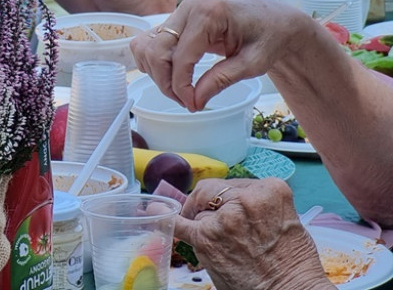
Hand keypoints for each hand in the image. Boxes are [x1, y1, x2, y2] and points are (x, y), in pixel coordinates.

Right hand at [130, 0, 307, 110]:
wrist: (276, 20)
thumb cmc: (269, 37)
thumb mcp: (253, 64)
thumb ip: (222, 80)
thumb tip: (195, 101)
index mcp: (209, 13)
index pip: (180, 56)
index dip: (181, 86)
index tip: (193, 105)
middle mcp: (188, 8)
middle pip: (156, 50)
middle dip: (166, 82)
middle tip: (186, 100)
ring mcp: (180, 12)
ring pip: (147, 46)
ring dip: (157, 72)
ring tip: (180, 89)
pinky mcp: (176, 20)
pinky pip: (150, 41)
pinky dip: (154, 61)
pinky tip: (173, 75)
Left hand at [174, 179, 333, 289]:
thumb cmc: (293, 262)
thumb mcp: (287, 219)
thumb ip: (260, 203)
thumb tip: (232, 198)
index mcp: (270, 191)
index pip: (236, 183)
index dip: (230, 198)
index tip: (232, 209)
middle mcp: (245, 199)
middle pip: (212, 191)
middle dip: (210, 203)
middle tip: (215, 222)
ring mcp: (223, 218)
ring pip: (200, 209)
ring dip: (204, 223)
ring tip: (221, 243)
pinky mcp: (206, 238)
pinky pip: (179, 223)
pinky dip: (164, 216)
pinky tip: (154, 211)